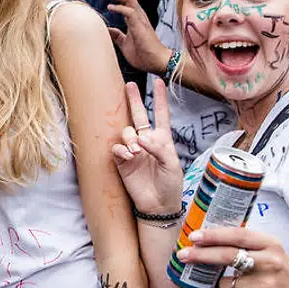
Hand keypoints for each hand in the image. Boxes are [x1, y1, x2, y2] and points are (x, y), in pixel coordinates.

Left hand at [99, 0, 168, 72]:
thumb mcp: (124, 43)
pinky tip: (109, 8)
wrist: (156, 63)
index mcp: (134, 16)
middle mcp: (138, 14)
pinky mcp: (140, 26)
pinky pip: (130, 12)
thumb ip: (116, 35)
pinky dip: (119, 8)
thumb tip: (106, 30)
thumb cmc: (143, 54)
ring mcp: (140, 19)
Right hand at [112, 80, 183, 214]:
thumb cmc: (170, 184)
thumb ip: (158, 148)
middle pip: (139, 115)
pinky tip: (128, 157)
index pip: (161, 114)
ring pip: (126, 132)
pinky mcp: (122, 162)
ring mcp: (133, 151)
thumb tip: (140, 138)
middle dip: (134, 100)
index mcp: (162, 140)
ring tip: (136, 151)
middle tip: (128, 85)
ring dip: (130, 138)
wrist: (157, 205)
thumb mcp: (171, 164)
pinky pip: (117, 148)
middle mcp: (146, 142)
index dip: (159, 98)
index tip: (158, 81)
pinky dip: (121, 150)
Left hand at [183, 226, 288, 287]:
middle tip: (182, 255)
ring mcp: (265, 285)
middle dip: (200, 255)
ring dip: (219, 285)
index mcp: (270, 244)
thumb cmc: (277, 273)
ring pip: (224, 282)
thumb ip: (244, 244)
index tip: (194, 236)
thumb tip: (204, 238)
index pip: (238, 235)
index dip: (213, 235)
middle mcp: (270, 263)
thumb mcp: (269, 251)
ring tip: (235, 287)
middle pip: (227, 256)